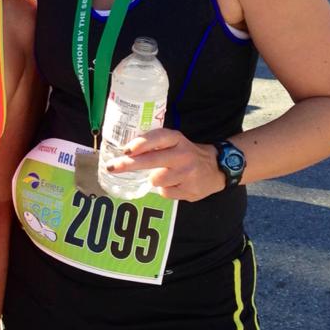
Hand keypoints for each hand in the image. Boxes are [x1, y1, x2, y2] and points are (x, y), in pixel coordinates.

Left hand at [105, 127, 225, 201]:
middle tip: (112, 167)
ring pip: (156, 179)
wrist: (217, 168)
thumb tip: (125, 153)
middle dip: (128, 164)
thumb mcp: (175, 143)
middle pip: (151, 160)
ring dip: (153, 179)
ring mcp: (187, 173)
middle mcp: (183, 154)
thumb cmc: (187, 154)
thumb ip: (156, 145)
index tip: (126, 150)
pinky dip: (165, 190)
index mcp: (177, 139)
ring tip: (165, 175)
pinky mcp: (190, 189)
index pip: (158, 138)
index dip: (141, 143)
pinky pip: (165, 192)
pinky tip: (175, 184)